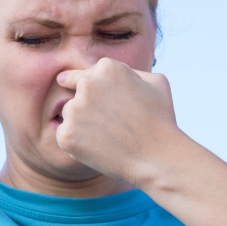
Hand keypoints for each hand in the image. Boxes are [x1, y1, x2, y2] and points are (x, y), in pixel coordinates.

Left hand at [55, 57, 180, 186]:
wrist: (157, 157)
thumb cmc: (161, 120)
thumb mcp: (156, 82)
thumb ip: (131, 72)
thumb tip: (112, 72)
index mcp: (107, 68)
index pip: (83, 75)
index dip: (82, 85)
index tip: (69, 86)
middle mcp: (87, 85)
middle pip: (76, 95)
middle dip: (88, 108)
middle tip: (111, 126)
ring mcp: (74, 110)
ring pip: (70, 116)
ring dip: (82, 126)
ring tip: (108, 139)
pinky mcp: (66, 135)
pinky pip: (65, 136)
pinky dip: (77, 144)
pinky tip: (99, 150)